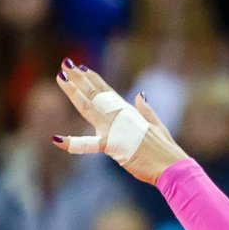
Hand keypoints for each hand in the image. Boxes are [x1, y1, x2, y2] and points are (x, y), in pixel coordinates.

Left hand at [54, 60, 185, 183]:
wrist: (171, 165)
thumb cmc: (165, 151)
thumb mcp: (157, 126)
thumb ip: (146, 111)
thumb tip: (140, 95)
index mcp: (129, 113)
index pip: (108, 92)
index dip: (94, 80)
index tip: (83, 68)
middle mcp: (120, 116)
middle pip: (95, 94)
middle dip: (79, 78)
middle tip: (66, 63)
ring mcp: (115, 129)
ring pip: (88, 106)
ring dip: (74, 91)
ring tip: (61, 76)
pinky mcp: (112, 146)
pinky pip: (89, 145)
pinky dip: (73, 143)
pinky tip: (57, 140)